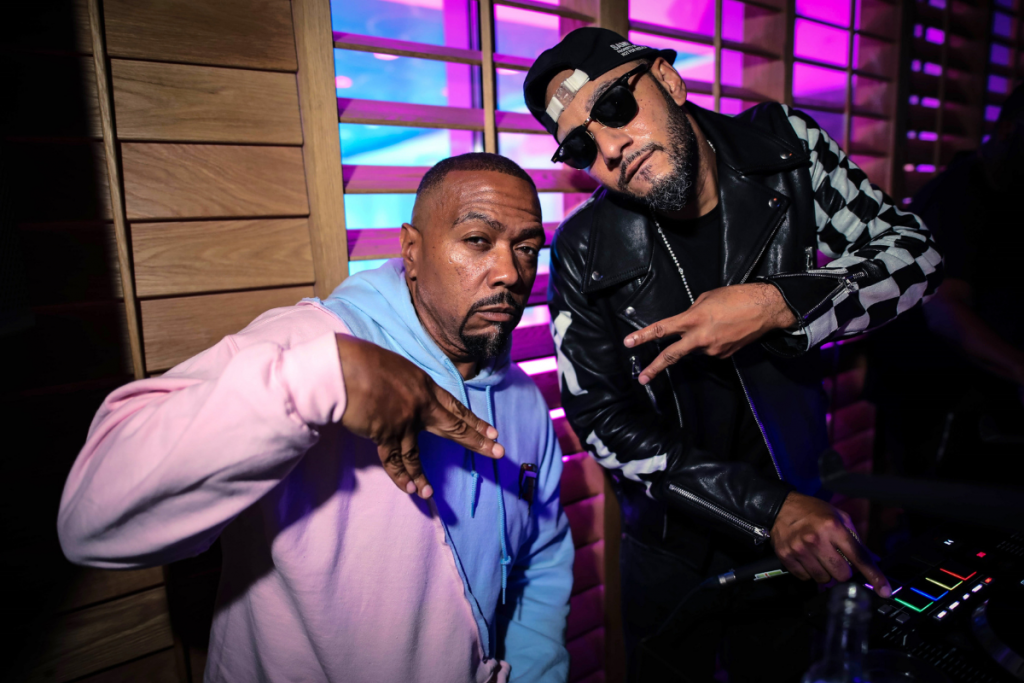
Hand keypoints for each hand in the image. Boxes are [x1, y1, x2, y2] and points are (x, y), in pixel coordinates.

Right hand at [336, 334, 503, 498]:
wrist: (341, 369)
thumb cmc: (359, 361)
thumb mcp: (393, 366)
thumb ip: (404, 385)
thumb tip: (402, 397)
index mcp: (423, 384)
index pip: (455, 405)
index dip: (473, 420)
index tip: (491, 431)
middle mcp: (420, 404)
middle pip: (454, 426)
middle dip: (477, 441)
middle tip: (498, 452)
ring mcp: (405, 421)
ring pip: (417, 455)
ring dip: (423, 476)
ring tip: (429, 495)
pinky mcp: (386, 434)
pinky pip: (395, 461)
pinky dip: (400, 476)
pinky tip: (409, 489)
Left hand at [623, 283, 796, 383]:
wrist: (766, 309)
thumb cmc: (736, 297)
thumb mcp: (707, 298)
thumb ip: (691, 312)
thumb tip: (685, 322)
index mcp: (693, 319)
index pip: (662, 330)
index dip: (643, 336)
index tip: (629, 343)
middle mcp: (700, 338)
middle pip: (672, 355)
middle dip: (655, 367)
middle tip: (643, 378)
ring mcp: (713, 350)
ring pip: (695, 349)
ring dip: (698, 340)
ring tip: (717, 324)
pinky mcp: (724, 356)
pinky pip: (710, 350)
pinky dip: (712, 342)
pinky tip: (725, 331)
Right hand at [770, 492, 890, 597]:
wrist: (780, 508)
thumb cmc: (812, 512)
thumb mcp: (838, 517)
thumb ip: (855, 539)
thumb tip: (873, 560)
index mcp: (833, 527)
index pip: (859, 557)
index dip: (874, 575)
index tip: (884, 590)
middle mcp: (816, 539)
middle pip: (842, 574)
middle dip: (843, 571)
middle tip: (835, 559)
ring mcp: (800, 549)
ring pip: (824, 579)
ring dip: (825, 572)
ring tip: (818, 557)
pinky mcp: (787, 557)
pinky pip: (806, 578)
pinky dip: (809, 572)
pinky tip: (807, 558)